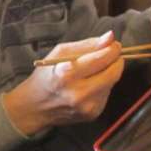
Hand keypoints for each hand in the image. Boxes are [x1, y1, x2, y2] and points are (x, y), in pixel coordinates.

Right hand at [3, 32, 124, 136]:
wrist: (35, 107)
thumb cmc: (46, 76)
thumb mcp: (60, 53)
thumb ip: (87, 45)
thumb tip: (110, 37)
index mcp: (67, 74)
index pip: (102, 58)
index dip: (112, 49)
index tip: (114, 44)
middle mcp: (78, 93)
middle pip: (114, 72)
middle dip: (115, 60)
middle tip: (109, 54)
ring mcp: (87, 106)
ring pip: (113, 83)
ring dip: (108, 73)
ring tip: (92, 71)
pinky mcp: (93, 114)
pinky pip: (107, 94)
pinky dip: (103, 86)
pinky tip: (89, 85)